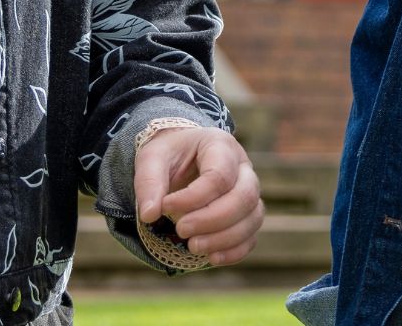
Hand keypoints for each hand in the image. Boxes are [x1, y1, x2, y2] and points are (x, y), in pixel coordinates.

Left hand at [134, 126, 263, 266]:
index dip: (193, 198)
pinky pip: (252, 236)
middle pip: (244, 196)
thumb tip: (149, 215)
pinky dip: (235, 251)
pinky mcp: (248, 214)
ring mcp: (250, 191)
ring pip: (253, 217)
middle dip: (212, 220)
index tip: (166, 207)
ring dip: (224, 238)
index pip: (219, 176)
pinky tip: (211, 257)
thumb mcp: (151, 159)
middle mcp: (243, 166)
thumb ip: (149, 183)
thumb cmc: (169, 156)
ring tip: (193, 246)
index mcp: (221, 145)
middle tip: (181, 230)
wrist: (180, 159)